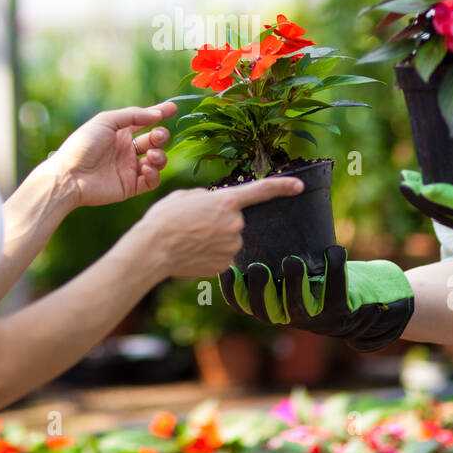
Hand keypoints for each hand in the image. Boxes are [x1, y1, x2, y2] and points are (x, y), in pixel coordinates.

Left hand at [51, 102, 176, 207]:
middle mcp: (126, 149)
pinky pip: (151, 180)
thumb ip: (133, 116)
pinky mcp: (130, 186)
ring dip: (160, 156)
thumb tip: (157, 114)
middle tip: (157, 136)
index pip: (145, 121)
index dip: (160, 114)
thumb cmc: (83, 145)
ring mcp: (129, 168)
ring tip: (151, 155)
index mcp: (120, 132)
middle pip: (154, 140)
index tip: (174, 109)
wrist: (69, 175)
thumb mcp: (106, 121)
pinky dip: (154, 173)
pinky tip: (146, 168)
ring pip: (157, 160)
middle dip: (161, 136)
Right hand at [131, 176, 305, 279]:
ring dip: (213, 239)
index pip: (262, 191)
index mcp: (227, 202)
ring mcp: (231, 248)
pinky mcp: (224, 266)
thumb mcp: (185, 196)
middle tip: (193, 224)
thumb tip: (213, 205)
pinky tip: (192, 253)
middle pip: (234, 221)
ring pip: (227, 240)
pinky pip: (221, 257)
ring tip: (189, 239)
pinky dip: (208, 255)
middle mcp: (235, 225)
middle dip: (218, 221)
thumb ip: (207, 197)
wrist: (152, 249)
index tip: (300, 186)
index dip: (283, 187)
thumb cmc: (164, 219)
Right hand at [218, 246, 413, 351]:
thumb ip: (269, 256)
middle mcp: (288, 317)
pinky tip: (334, 249)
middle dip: (261, 290)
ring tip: (293, 260)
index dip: (233, 292)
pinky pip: (336, 291)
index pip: (244, 305)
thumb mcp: (290, 272)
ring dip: (294, 284)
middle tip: (258, 266)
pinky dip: (336, 269)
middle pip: (266, 311)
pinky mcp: (340, 312)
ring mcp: (314, 319)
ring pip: (298, 307)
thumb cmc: (313, 280)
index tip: (228, 269)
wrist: (355, 308)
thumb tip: (247, 216)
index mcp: (272, 307)